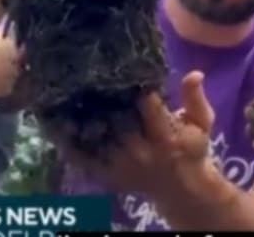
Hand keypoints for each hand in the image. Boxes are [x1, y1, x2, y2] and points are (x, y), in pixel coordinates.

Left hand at [52, 72, 216, 202]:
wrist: (181, 188)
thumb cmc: (192, 148)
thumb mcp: (203, 123)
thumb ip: (195, 98)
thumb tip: (194, 72)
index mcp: (166, 137)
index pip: (147, 105)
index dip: (133, 84)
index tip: (120, 64)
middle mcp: (141, 152)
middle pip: (115, 120)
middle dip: (100, 97)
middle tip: (82, 70)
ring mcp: (121, 166)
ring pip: (93, 137)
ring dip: (76, 115)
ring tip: (59, 89)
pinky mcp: (107, 175)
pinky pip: (82, 157)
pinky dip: (65, 140)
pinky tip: (51, 121)